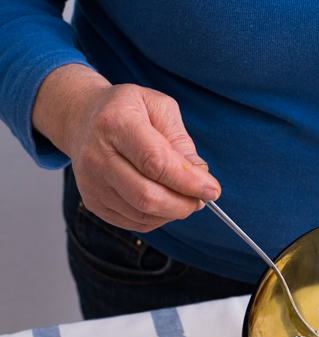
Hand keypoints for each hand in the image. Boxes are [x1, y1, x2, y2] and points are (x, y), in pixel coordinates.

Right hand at [32, 64, 219, 231]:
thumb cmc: (127, 110)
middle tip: (202, 198)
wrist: (82, 117)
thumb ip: (181, 139)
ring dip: (174, 212)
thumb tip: (199, 173)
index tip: (212, 189)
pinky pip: (135, 222)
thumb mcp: (158, 106)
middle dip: (184, 204)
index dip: (189, 181)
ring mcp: (92, 182)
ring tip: (185, 197)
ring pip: (143, 214)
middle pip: (148, 196)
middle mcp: (97, 156)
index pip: (156, 162)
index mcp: (115, 124)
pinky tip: (166, 200)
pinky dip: (159, 218)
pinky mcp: (93, 202)